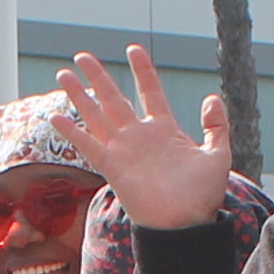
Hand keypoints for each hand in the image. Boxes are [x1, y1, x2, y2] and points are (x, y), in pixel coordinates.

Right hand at [52, 44, 234, 227]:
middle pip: (114, 98)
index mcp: (164, 130)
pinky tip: (56, 117)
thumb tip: (211, 97)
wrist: (185, 224)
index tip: (132, 49)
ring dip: (79, 95)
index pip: (150, 91)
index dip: (142, 70)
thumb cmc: (202, 195)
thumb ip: (216, 125)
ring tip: (63, 75)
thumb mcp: (217, 154)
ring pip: (96, 115)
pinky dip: (72, 132)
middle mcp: (139, 137)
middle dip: (98, 76)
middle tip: (82, 56)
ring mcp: (123, 150)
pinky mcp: (112, 167)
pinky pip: (88, 145)